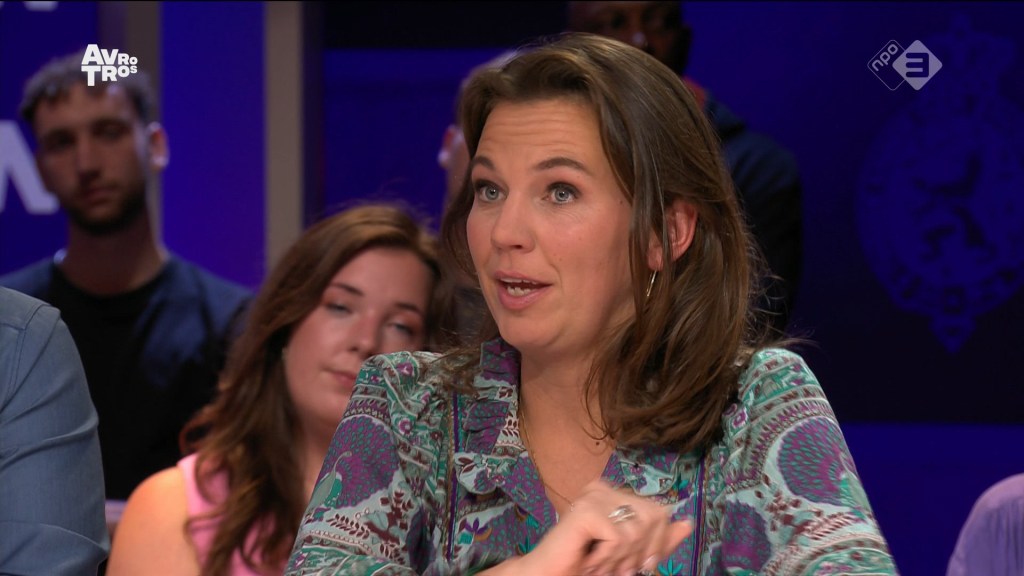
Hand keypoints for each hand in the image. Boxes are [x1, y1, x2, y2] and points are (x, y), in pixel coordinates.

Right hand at [510, 479, 692, 575]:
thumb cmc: (588, 566)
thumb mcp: (631, 554)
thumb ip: (659, 541)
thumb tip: (688, 522)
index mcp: (615, 494)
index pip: (660, 511)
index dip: (658, 543)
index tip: (640, 565)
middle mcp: (604, 488)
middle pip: (654, 516)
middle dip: (641, 551)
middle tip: (619, 568)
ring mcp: (594, 495)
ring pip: (638, 528)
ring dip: (621, 559)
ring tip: (602, 566)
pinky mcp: (586, 510)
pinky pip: (619, 537)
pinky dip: (608, 558)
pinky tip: (590, 562)